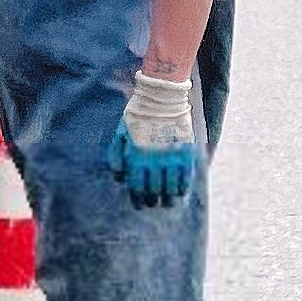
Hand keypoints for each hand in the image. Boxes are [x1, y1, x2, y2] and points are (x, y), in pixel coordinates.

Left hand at [110, 67, 199, 204]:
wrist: (162, 97)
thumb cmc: (138, 114)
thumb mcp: (120, 132)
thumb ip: (116, 155)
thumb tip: (119, 177)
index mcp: (135, 156)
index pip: (136, 187)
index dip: (138, 199)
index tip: (139, 203)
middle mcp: (153, 160)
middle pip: (153, 191)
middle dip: (152, 200)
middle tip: (153, 202)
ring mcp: (171, 158)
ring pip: (170, 189)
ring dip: (168, 199)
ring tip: (168, 202)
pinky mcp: (185, 153)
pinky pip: (185, 179)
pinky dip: (182, 189)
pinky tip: (180, 193)